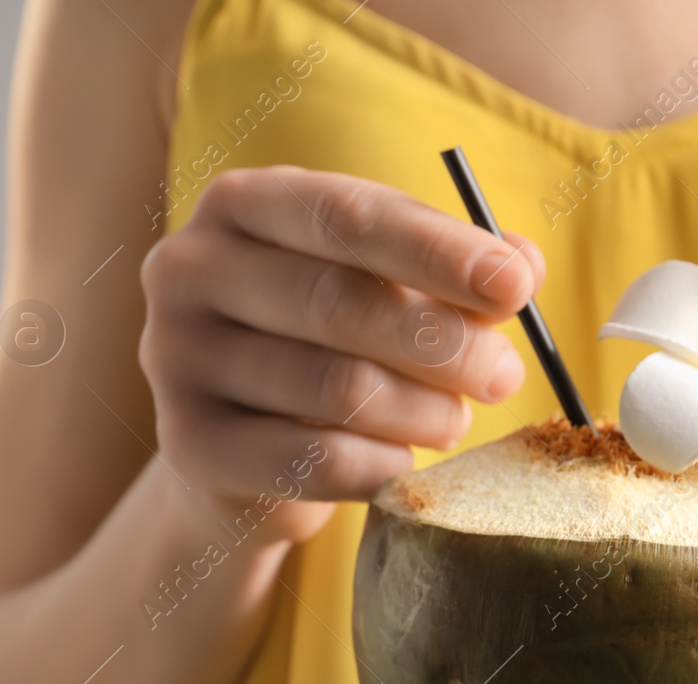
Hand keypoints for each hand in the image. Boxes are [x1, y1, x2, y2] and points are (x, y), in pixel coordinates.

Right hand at [138, 165, 542, 541]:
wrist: (242, 455)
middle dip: (444, 344)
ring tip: (453, 423)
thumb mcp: (390, 291)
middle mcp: (191, 267)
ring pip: (336, 386)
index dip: (438, 251)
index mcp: (246, 205)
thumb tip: (522, 264)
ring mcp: (175, 356)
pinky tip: (400, 464)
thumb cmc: (330, 348)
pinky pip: (313, 459)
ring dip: (422, 412)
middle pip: (341, 302)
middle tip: (503, 376)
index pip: (349, 216)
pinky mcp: (186, 443)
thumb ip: (456, 271)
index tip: (515, 288)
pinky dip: (380, 465)